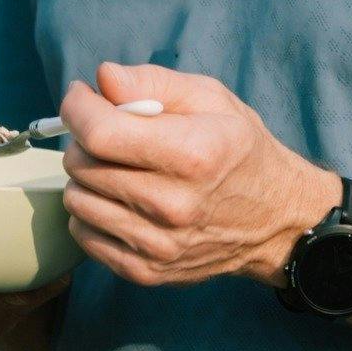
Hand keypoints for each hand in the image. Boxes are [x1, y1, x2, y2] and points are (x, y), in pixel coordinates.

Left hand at [55, 63, 335, 291]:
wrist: (274, 219)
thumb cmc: (238, 149)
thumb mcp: (210, 98)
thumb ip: (152, 82)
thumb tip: (103, 78)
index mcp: (191, 154)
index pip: (100, 133)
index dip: (78, 108)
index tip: (80, 96)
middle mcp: (173, 205)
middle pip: (82, 166)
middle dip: (84, 138)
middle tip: (107, 131)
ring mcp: (158, 244)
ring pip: (77, 201)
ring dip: (86, 177)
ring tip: (116, 167)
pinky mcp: (146, 272)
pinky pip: (84, 236)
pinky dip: (91, 212)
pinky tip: (120, 198)